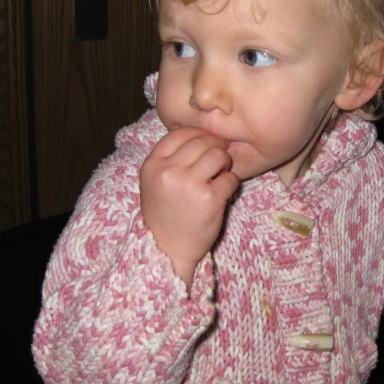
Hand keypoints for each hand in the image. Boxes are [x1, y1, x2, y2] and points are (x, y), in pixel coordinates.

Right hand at [140, 126, 238, 289]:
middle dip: (215, 147)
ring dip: (225, 163)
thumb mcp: (155, 182)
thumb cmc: (164, 214)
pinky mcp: (209, 199)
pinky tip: (222, 192)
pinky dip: (231, 183)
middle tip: (219, 160)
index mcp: (153, 165)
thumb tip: (203, 135)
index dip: (198, 134)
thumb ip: (171, 159)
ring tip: (220, 174)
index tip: (206, 142)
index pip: (180, 133)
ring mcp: (189, 184)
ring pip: (218, 155)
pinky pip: (230, 178)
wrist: (168, 250)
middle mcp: (169, 172)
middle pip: (202, 141)